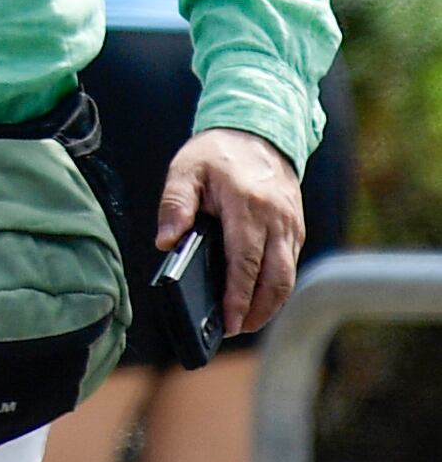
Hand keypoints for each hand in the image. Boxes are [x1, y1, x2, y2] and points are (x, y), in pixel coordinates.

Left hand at [161, 125, 305, 335]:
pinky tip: (257, 298)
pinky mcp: (296, 229)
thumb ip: (175, 205)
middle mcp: (277, 218)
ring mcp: (291, 225)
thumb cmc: (217, 154)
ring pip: (288, 276)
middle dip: (257, 310)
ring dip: (270, 304)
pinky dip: (276, 286)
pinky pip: (290, 265)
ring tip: (245, 322)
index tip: (228, 322)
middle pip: (275, 278)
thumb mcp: (185, 169)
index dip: (238, 296)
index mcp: (248, 205)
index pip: (245, 261)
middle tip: (235, 329)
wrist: (259, 132)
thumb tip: (166, 241)